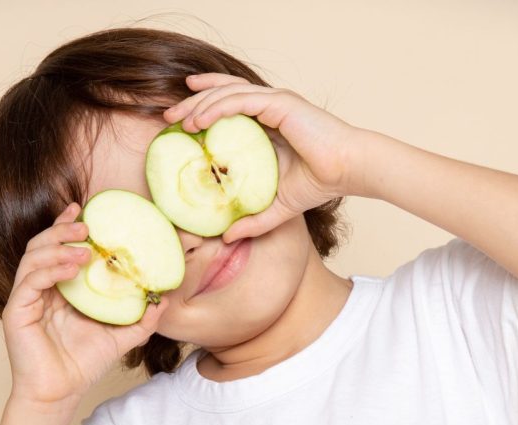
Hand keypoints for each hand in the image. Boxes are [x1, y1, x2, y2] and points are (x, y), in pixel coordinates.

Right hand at [2, 202, 167, 405]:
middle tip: (86, 224)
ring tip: (84, 249)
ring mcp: (26, 298)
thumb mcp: (120, 338)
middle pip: (42, 245)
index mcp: (59, 289)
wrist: (61, 394)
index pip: (58, 248)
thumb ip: (140, 319)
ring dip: (58, 248)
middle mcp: (39, 289)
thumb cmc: (82, 366)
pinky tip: (71, 269)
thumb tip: (163, 300)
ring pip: (33, 257)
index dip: (67, 225)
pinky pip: (29, 281)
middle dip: (62, 230)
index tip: (84, 209)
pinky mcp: (16, 311)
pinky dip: (49, 270)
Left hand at [163, 73, 362, 242]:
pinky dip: (217, 106)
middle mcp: (269, 107)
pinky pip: (240, 100)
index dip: (204, 107)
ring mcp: (274, 102)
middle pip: (223, 94)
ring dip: (200, 102)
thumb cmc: (319, 183)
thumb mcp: (277, 207)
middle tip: (169, 116)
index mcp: (268, 122)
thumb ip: (253, 220)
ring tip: (178, 118)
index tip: (180, 121)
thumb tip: (227, 238)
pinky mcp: (280, 103)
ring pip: (228, 93)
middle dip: (193, 101)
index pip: (229, 106)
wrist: (348, 171)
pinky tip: (199, 119)